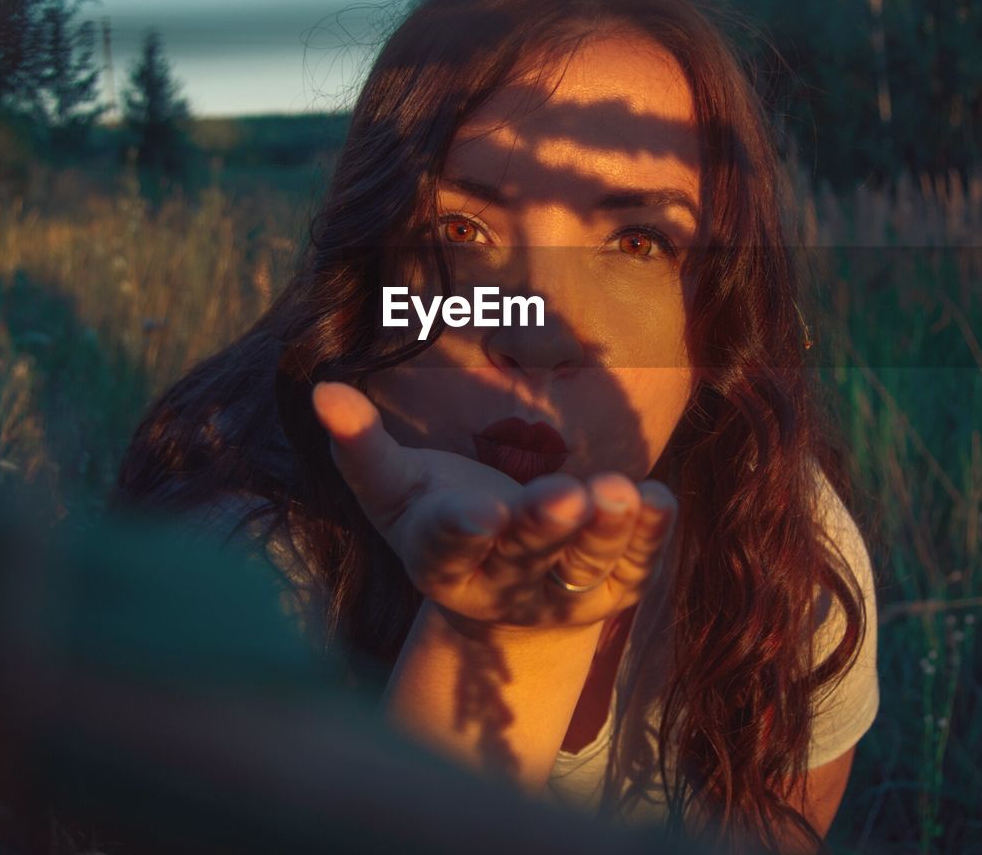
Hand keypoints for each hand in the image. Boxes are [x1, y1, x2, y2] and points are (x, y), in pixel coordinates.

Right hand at [311, 382, 675, 628]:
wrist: (501, 591)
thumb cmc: (439, 516)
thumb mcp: (396, 487)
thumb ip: (361, 444)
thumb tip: (322, 387)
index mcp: (441, 559)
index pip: (448, 547)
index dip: (464, 531)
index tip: (482, 512)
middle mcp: (501, 585)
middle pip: (524, 554)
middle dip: (545, 524)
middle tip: (569, 493)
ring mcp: (558, 594)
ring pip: (583, 564)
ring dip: (605, 530)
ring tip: (620, 491)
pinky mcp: (608, 592)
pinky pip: (633, 565)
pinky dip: (649, 536)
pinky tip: (659, 498)